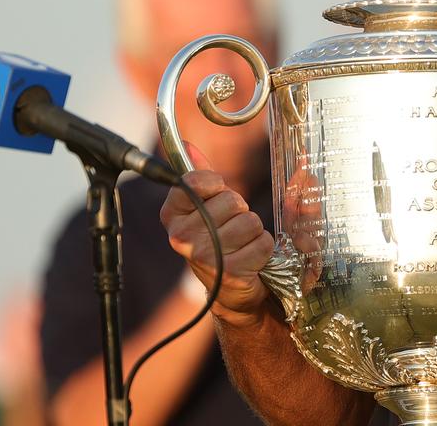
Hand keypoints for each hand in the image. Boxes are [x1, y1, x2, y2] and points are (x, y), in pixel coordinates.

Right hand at [160, 142, 274, 328]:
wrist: (231, 290)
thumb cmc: (221, 240)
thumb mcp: (208, 205)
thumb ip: (200, 175)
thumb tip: (187, 145)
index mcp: (172, 214)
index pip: (198, 180)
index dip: (217, 185)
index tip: (216, 197)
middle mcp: (181, 236)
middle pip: (232, 200)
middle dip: (240, 212)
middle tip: (231, 230)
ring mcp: (203, 255)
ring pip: (250, 222)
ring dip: (254, 233)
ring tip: (241, 246)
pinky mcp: (228, 272)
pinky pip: (262, 243)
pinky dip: (264, 250)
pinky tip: (251, 261)